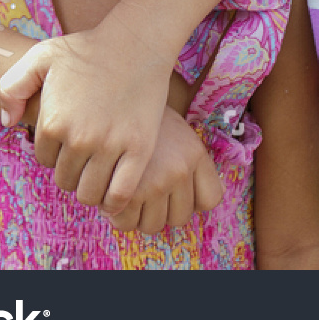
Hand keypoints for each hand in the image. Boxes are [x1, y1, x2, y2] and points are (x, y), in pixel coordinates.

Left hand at [0, 18, 174, 214]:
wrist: (136, 42)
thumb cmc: (88, 49)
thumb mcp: (41, 56)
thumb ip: (12, 86)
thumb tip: (8, 123)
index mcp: (54, 121)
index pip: (44, 159)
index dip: (55, 148)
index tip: (69, 134)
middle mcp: (79, 138)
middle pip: (65, 180)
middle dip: (71, 169)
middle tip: (84, 152)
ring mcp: (110, 146)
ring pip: (90, 194)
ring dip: (90, 187)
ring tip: (97, 170)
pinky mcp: (139, 150)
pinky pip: (120, 195)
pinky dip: (113, 201)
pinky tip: (112, 192)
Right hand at [104, 108, 222, 233]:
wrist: (109, 94)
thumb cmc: (141, 120)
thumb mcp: (177, 132)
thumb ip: (192, 165)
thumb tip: (198, 205)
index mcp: (195, 154)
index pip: (209, 200)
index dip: (193, 198)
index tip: (176, 189)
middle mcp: (179, 170)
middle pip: (178, 218)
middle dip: (162, 209)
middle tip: (146, 189)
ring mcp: (155, 182)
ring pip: (151, 226)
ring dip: (139, 215)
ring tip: (129, 193)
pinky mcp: (127, 191)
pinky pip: (125, 224)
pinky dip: (117, 216)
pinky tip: (111, 194)